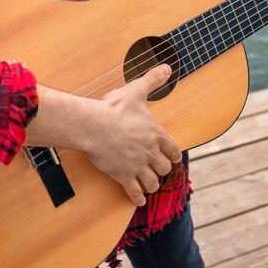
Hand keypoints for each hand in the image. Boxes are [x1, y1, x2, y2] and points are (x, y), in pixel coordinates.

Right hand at [82, 64, 181, 206]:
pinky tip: (139, 201)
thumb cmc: (114, 108)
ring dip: (152, 184)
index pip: (172, 149)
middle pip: (164, 167)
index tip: (174, 158)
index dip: (174, 154)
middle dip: (162, 169)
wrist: (93, 125)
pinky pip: (134, 192)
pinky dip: (137, 198)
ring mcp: (137, 165)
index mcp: (155, 133)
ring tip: (150, 186)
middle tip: (159, 170)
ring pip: (152, 182)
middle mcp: (149, 152)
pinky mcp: (123, 175)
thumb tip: (167, 67)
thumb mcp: (137, 90)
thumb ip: (153, 80)